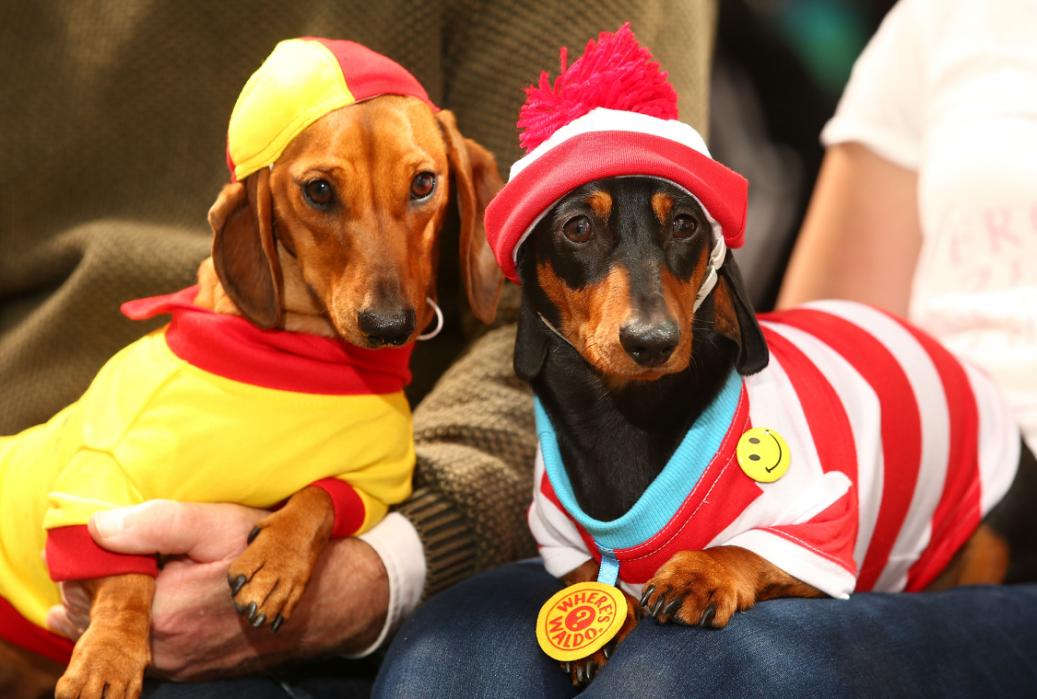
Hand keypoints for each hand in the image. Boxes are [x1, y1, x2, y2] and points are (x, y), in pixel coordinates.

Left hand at [46, 500, 388, 679]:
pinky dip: (140, 622)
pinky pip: (146, 646)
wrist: (323, 600)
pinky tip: (151, 598)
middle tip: (101, 552)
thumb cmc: (274, 555)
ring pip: (121, 634)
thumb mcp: (218, 525)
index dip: (81, 563)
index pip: (86, 594)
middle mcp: (163, 650)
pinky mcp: (190, 669)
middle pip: (97, 619)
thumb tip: (96, 526)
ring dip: (116, 605)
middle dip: (94, 586)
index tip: (88, 541)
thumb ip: (155, 524)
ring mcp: (177, 665)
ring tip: (125, 572)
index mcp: (162, 613)